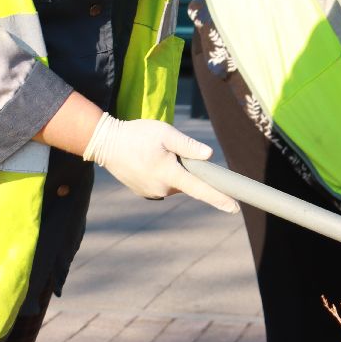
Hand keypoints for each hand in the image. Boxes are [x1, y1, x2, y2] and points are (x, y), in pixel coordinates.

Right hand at [84, 113, 236, 209]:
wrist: (105, 143)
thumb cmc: (137, 135)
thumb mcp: (165, 133)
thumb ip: (188, 146)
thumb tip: (209, 155)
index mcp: (169, 174)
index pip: (200, 189)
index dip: (219, 198)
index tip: (235, 207)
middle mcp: (161, 188)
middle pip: (188, 182)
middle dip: (188, 169)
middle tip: (171, 148)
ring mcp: (151, 192)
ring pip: (175, 182)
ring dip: (175, 170)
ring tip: (156, 152)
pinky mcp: (144, 191)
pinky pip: (163, 183)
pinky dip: (164, 173)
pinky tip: (150, 159)